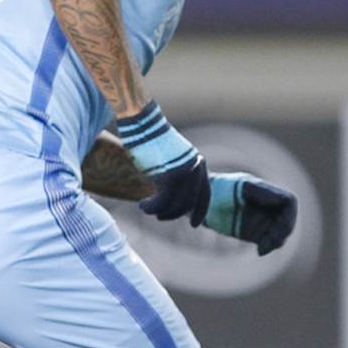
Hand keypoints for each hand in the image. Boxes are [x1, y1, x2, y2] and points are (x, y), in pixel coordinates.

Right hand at [115, 102, 208, 223]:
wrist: (143, 123)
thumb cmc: (151, 139)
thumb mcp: (170, 158)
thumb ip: (176, 175)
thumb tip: (172, 197)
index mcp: (199, 164)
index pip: (205, 194)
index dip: (200, 212)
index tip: (194, 225)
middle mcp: (195, 169)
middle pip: (188, 204)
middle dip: (173, 215)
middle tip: (158, 216)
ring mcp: (184, 173)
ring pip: (175, 206)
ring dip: (159, 212)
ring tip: (146, 208)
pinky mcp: (169, 176)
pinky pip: (162, 202)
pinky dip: (151, 207)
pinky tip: (143, 205)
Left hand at [206, 173, 298, 255]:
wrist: (196, 204)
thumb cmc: (210, 192)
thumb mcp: (231, 190)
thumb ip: (250, 193)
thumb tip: (273, 199)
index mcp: (262, 191)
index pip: (289, 201)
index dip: (289, 216)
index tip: (278, 228)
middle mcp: (266, 204)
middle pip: (288, 218)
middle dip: (283, 232)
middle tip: (268, 244)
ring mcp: (261, 217)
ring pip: (282, 231)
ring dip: (277, 241)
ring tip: (262, 249)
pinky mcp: (255, 231)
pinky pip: (271, 240)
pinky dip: (270, 246)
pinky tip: (260, 251)